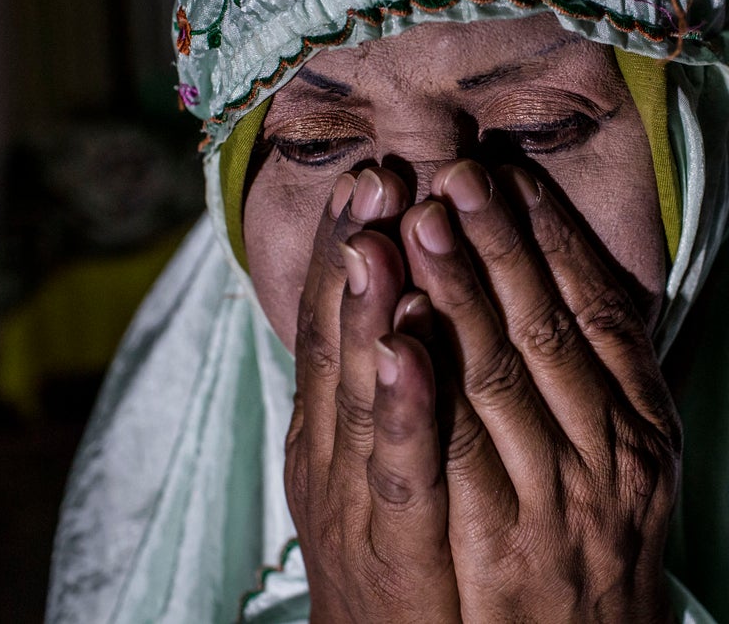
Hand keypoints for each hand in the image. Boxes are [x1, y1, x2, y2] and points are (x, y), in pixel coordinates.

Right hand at [284, 167, 460, 622]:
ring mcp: (356, 497)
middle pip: (337, 339)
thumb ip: (369, 380)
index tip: (363, 180)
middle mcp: (330, 449)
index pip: (326, 319)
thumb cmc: (392, 546)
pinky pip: (400, 469)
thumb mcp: (363, 456)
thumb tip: (398, 292)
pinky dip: (398, 408)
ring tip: (377, 237)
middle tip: (373, 179)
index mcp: (324, 421)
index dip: (338, 248)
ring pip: (361, 390)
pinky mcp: (392, 549)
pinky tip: (404, 349)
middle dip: (355, 254)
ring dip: (368, 309)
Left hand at [400, 160, 680, 622]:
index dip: (554, 238)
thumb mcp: (633, 466)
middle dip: (498, 243)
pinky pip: (452, 456)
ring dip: (456, 293)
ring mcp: (555, 497)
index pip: (600, 310)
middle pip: (546, 325)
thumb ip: (608, 383)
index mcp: (645, 423)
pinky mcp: (497, 544)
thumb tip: (573, 285)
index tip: (511, 177)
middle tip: (454, 174)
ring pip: (498, 374)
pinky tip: (395, 337)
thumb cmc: (600, 551)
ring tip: (417, 221)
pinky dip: (422, 393)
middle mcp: (611, 451)